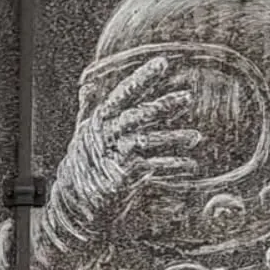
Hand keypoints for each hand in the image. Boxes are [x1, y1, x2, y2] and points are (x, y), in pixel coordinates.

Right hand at [44, 54, 201, 253]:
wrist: (74, 205)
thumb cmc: (84, 167)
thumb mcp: (86, 135)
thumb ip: (92, 110)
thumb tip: (91, 84)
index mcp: (99, 122)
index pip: (121, 95)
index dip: (141, 78)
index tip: (162, 63)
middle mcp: (105, 136)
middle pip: (136, 116)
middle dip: (162, 106)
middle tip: (186, 98)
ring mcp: (113, 157)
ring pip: (146, 141)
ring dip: (173, 138)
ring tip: (195, 138)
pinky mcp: (121, 178)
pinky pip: (152, 167)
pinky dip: (171, 165)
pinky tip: (189, 165)